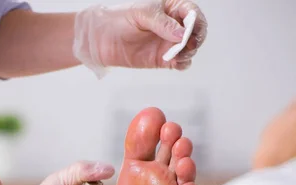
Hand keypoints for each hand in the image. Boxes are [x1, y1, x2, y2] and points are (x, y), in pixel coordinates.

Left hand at [73, 0, 207, 75]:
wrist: (100, 37)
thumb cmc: (119, 19)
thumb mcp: (141, 14)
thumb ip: (162, 23)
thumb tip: (181, 33)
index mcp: (172, 8)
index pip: (192, 13)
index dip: (196, 21)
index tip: (191, 30)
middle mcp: (174, 26)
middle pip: (195, 32)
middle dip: (195, 38)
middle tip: (188, 44)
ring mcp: (169, 43)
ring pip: (189, 48)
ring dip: (189, 52)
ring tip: (178, 54)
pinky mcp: (162, 59)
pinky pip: (180, 62)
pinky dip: (182, 63)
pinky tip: (176, 63)